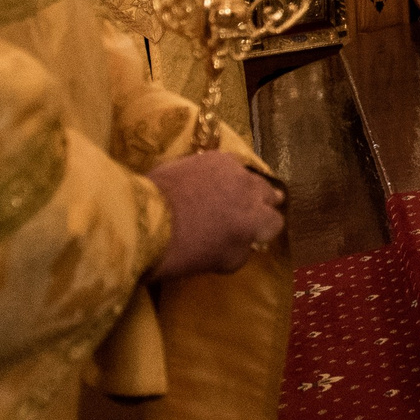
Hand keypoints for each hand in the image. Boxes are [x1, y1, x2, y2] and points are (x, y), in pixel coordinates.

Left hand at [149, 150, 285, 278]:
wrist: (143, 221)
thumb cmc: (181, 251)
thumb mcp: (220, 263)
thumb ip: (242, 251)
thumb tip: (246, 242)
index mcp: (256, 222)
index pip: (276, 223)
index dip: (264, 229)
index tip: (252, 234)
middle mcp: (252, 191)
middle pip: (269, 193)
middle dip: (261, 203)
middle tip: (243, 212)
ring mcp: (233, 171)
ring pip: (249, 176)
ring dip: (243, 186)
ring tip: (227, 193)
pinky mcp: (212, 157)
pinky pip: (228, 164)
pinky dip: (223, 173)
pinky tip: (208, 180)